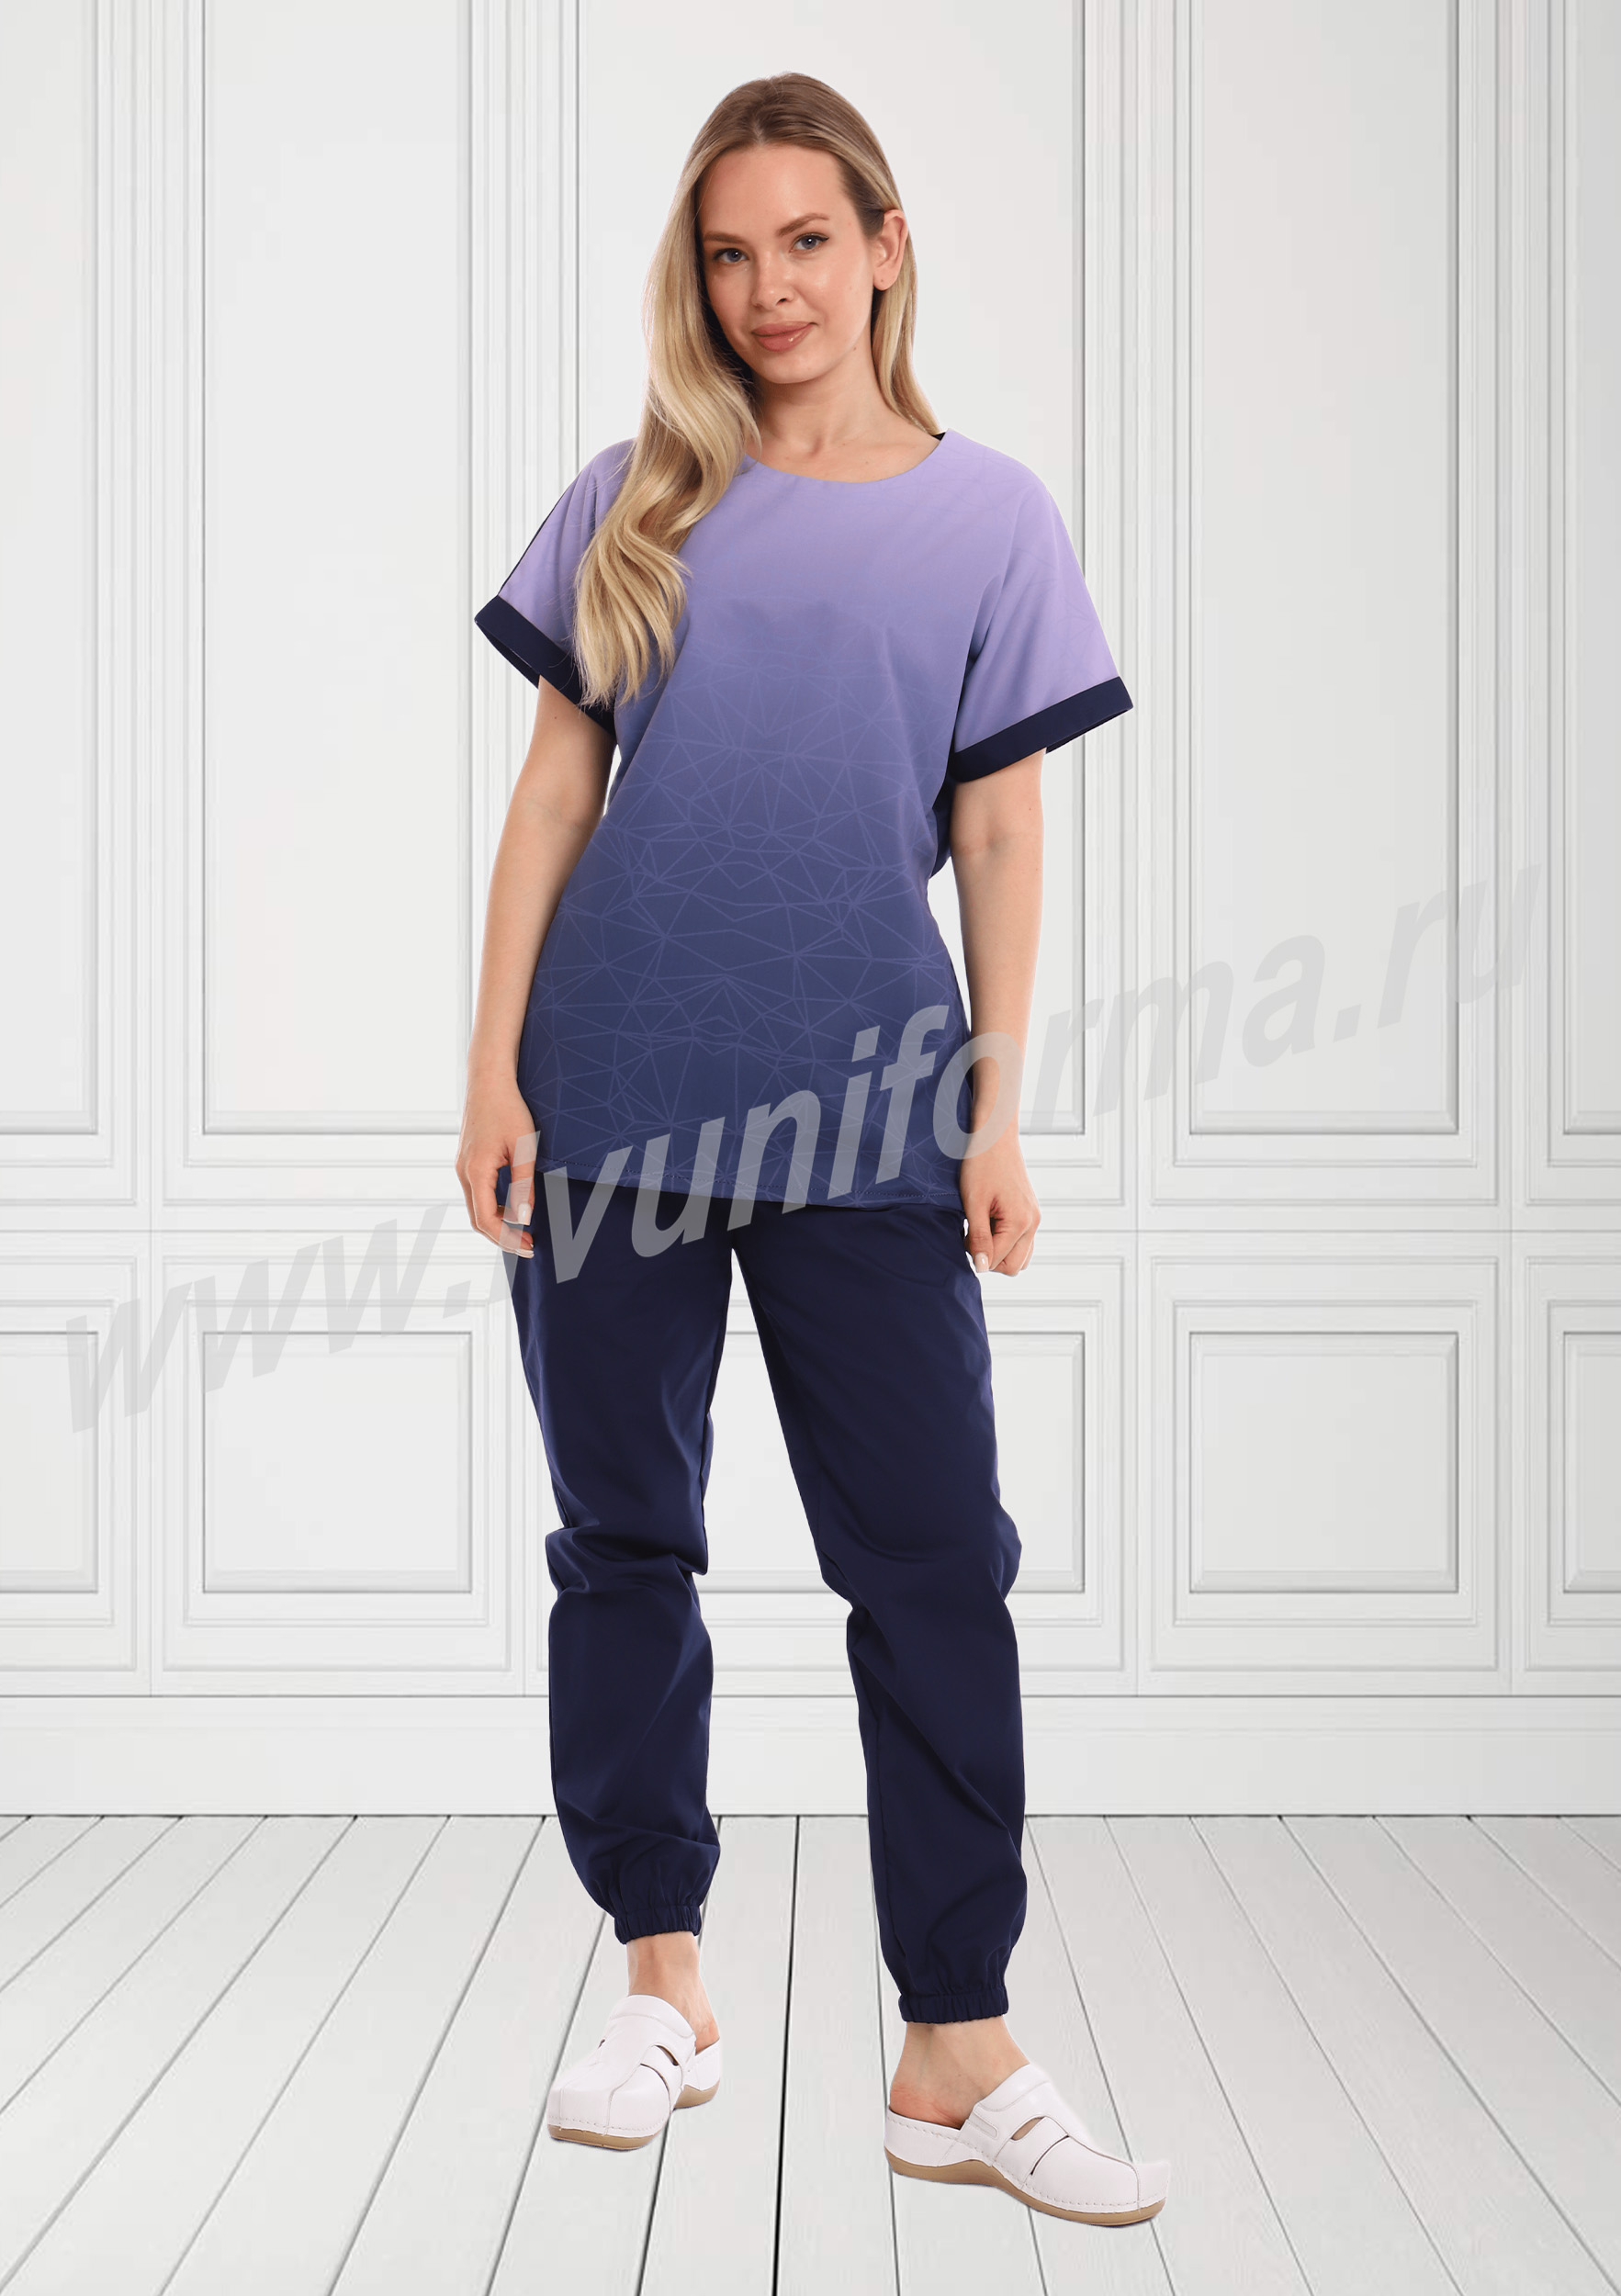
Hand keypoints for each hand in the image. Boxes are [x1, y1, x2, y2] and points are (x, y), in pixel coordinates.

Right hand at [455, 1074, 540, 1258]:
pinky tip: (513, 1207)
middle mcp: (463, 1172)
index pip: (486, 1219)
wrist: (488, 1080)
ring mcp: (462, 1167)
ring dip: (498, 1223)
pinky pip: (477, 1194)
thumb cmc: (508, 1109)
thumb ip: (523, 1184)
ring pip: (476, 1207)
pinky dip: (493, 1208)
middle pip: (477, 1219)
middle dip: (502, 1237)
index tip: (529, 1247)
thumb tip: (523, 1218)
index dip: (507, 1238)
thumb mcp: (524, 1148)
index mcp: (475, 1171)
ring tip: (524, 1230)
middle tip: (529, 1245)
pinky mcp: (467, 1161)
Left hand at [959, 1119, 1039, 1275]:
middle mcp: (1033, 1222)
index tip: (963, 1236)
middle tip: (972, 1235)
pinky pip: (1022, 1241)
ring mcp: (1034, 1218)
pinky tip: (990, 1223)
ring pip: (1020, 1257)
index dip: (976, 1255)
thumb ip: (978, 1238)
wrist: (995, 1135)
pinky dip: (1006, 1241)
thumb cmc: (981, 1164)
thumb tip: (981, 1267)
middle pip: (1013, 1266)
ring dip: (999, 1252)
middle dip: (990, 1258)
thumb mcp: (974, 1203)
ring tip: (982, 1228)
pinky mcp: (1030, 1212)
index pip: (998, 1261)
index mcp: (1021, 1222)